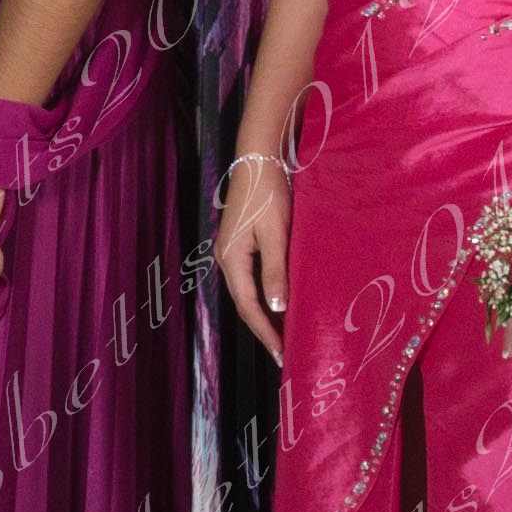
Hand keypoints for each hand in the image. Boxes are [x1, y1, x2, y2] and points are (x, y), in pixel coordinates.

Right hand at [215, 155, 291, 360]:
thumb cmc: (268, 194)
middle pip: (244, 303)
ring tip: (284, 333)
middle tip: (284, 351)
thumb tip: (276, 309)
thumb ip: (275, 272)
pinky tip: (279, 301)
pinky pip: (252, 278)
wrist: (259, 158)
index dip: (265, 332)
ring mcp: (232, 250)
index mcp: (232, 260)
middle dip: (263, 328)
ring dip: (264, 313)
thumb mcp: (275, 234)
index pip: (249, 307)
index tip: (282, 354)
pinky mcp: (242, 242)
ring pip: (248, 291)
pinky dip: (265, 295)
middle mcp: (227, 259)